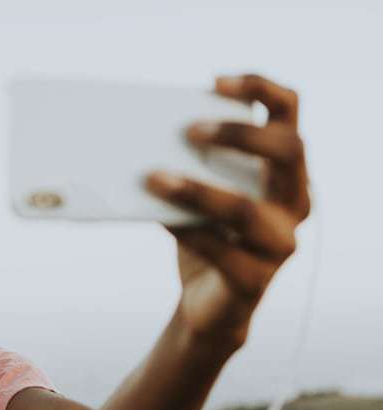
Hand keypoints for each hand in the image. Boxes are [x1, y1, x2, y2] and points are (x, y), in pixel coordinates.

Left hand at [144, 73, 311, 346]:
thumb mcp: (200, 194)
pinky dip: (187, 231)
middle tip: (191, 129)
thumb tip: (138, 138)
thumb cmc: (205, 236)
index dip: (260, 89)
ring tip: (154, 177)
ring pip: (246, 209)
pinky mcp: (255, 280)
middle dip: (240, 134)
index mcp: (286, 170)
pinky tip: (159, 218)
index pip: (289, 113)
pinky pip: (221, 252)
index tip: (216, 81)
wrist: (207, 304)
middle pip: (288, 151)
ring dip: (197, 190)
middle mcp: (296, 201)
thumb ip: (189, 167)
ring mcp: (281, 243)